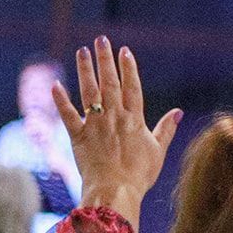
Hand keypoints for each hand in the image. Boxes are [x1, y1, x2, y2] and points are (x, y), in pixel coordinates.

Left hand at [53, 37, 182, 229]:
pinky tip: (55, 84)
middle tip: (101, 40)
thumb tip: (178, 111)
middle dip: (105, 59)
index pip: (132, 86)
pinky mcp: (78, 137)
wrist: (115, 192)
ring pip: (89, 92)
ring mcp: (95, 126)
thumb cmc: (140, 175)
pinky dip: (60, 100)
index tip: (124, 50)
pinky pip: (67, 115)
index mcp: (135, 119)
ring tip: (82, 51)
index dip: (128, 67)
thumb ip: (165, 129)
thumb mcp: (158, 151)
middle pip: (109, 82)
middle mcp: (114, 117)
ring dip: (85, 70)